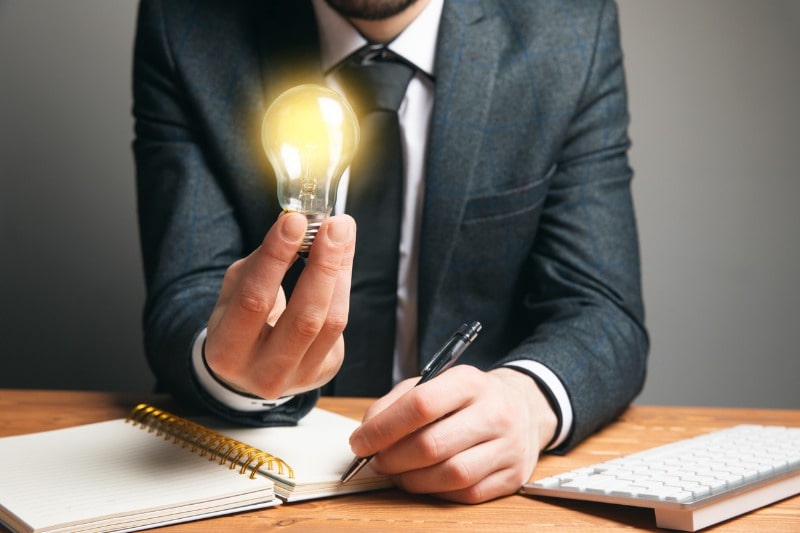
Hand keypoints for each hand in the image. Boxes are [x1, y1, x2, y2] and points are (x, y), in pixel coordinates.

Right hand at [204, 212, 355, 398]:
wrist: (251, 368)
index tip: (295, 222)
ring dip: (341, 272)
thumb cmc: (241, 318)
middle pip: (304, 318)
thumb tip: (301, 227)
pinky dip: (342, 287)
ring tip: (342, 233)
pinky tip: (338, 262)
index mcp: (227, 352)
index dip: (276, 258)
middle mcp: (264, 373)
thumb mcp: (235, 290)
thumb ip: (263, 263)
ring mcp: (299, 377)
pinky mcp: (325, 371)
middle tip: (334, 226)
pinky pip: (339, 325)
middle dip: (323, 266)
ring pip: (331, 322)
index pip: (254, 300)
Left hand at [349, 366, 557, 502]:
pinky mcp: (512, 475)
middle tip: (377, 462)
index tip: (360, 442)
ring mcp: (507, 446)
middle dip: (393, 459)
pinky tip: (426, 481)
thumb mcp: (434, 383)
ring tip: (398, 474)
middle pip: (432, 445)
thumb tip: (366, 434)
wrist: (524, 409)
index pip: (420, 405)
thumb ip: (396, 403)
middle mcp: (494, 412)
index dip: (383, 428)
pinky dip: (437, 491)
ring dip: (412, 480)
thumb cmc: (467, 398)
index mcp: (469, 382)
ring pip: (450, 474)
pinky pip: (467, 493)